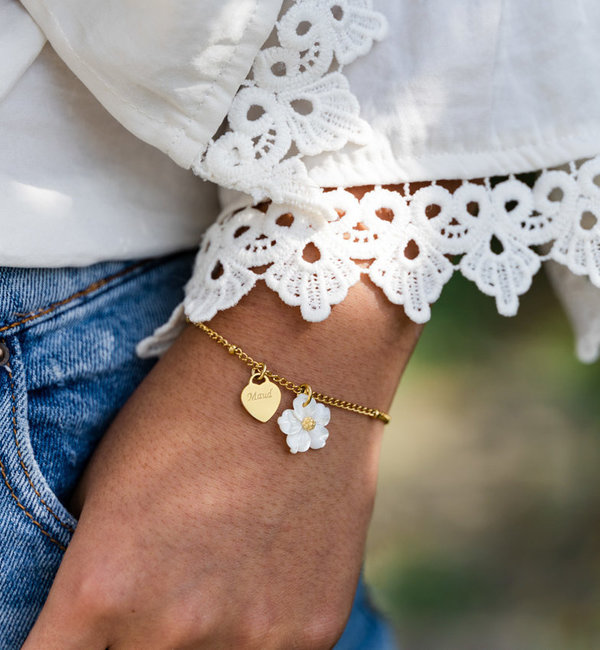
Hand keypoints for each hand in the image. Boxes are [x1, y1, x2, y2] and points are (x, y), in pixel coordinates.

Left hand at [23, 282, 420, 648]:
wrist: (300, 370)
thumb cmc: (191, 409)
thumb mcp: (106, 484)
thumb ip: (93, 570)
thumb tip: (94, 622)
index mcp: (101, 586)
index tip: (84, 632)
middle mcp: (172, 627)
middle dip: (133, 641)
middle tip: (161, 586)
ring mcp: (252, 636)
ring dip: (202, 640)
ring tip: (218, 574)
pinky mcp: (313, 630)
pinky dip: (259, 627)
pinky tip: (267, 569)